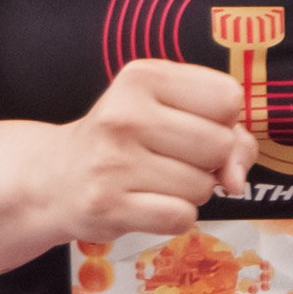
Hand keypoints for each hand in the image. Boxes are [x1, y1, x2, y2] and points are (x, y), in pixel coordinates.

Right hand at [30, 58, 251, 245]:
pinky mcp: (109, 205)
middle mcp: (125, 113)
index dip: (223, 119)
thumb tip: (236, 178)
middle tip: (173, 159)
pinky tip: (149, 205)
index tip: (195, 126)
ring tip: (155, 181)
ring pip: (203, 186)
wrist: (56, 177)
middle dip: (210, 161)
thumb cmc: (123, 141)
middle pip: (220, 144)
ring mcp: (114, 161)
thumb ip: (224, 130)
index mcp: (142, 76)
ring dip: (191, 192)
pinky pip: (181, 217)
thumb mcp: (168, 111)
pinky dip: (175, 217)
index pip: (227, 97)